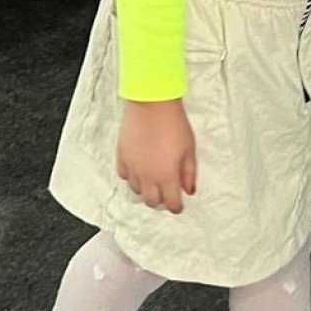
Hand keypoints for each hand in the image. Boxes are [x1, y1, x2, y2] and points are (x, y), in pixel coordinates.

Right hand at [117, 99, 195, 213]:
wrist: (152, 102)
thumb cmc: (173, 122)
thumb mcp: (189, 148)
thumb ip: (189, 173)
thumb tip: (189, 190)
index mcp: (167, 176)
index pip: (171, 203)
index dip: (176, 207)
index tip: (178, 205)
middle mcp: (147, 176)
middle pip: (152, 201)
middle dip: (160, 200)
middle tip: (166, 193)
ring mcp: (132, 167)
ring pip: (136, 190)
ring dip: (146, 189)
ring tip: (153, 180)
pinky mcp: (122, 156)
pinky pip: (124, 175)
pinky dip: (131, 177)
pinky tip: (138, 170)